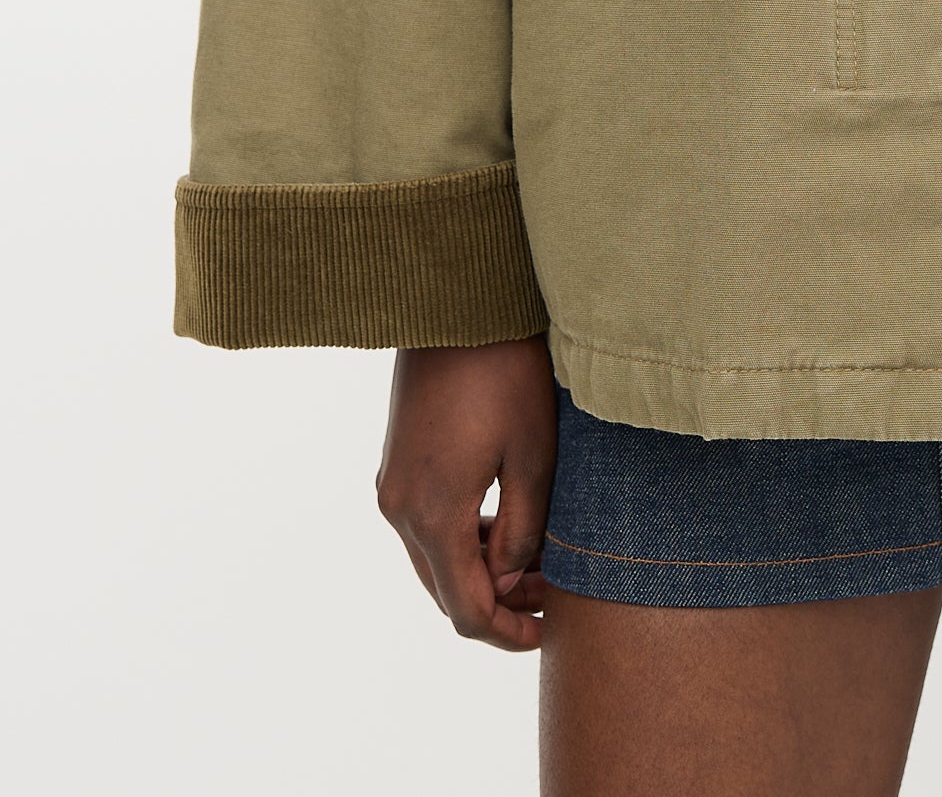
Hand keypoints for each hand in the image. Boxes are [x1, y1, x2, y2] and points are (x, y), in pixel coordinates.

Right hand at [376, 336, 558, 651]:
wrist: (456, 306)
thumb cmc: (504, 373)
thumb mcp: (532, 455)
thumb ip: (523, 530)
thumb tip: (511, 577)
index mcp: (434, 515)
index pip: (466, 608)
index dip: (506, 633)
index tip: (546, 635)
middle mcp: (400, 509)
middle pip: (445, 591)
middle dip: (496, 605)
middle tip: (550, 598)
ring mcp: (391, 487)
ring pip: (433, 560)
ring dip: (478, 573)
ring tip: (535, 563)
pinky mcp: (396, 465)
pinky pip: (425, 527)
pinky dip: (461, 542)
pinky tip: (502, 528)